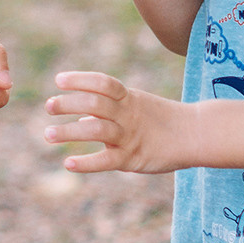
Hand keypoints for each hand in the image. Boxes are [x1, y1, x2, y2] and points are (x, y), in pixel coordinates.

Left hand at [42, 69, 182, 175]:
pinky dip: (85, 162)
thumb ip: (109, 109)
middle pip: (95, 103)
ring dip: (69, 131)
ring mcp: (130, 136)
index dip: (80, 79)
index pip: (103, 82)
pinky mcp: (132, 159)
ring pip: (96, 130)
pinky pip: (106, 160)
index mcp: (129, 98)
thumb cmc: (162, 120)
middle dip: (69, 103)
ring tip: (48, 134)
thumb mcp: (137, 105)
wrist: (196, 135)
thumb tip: (81, 115)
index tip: (59, 80)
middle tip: (49, 107)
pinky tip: (68, 163)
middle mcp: (127, 114)